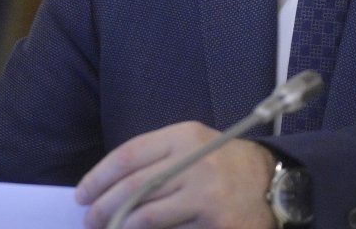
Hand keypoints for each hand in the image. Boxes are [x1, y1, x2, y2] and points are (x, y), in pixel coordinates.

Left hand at [76, 121, 277, 228]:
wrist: (273, 184)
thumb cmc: (224, 164)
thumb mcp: (194, 144)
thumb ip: (157, 157)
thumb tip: (109, 185)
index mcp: (185, 136)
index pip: (129, 156)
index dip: (98, 177)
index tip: (82, 193)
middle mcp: (195, 162)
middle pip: (133, 188)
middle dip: (103, 207)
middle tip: (89, 219)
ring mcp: (206, 194)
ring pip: (147, 216)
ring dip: (121, 227)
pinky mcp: (215, 222)